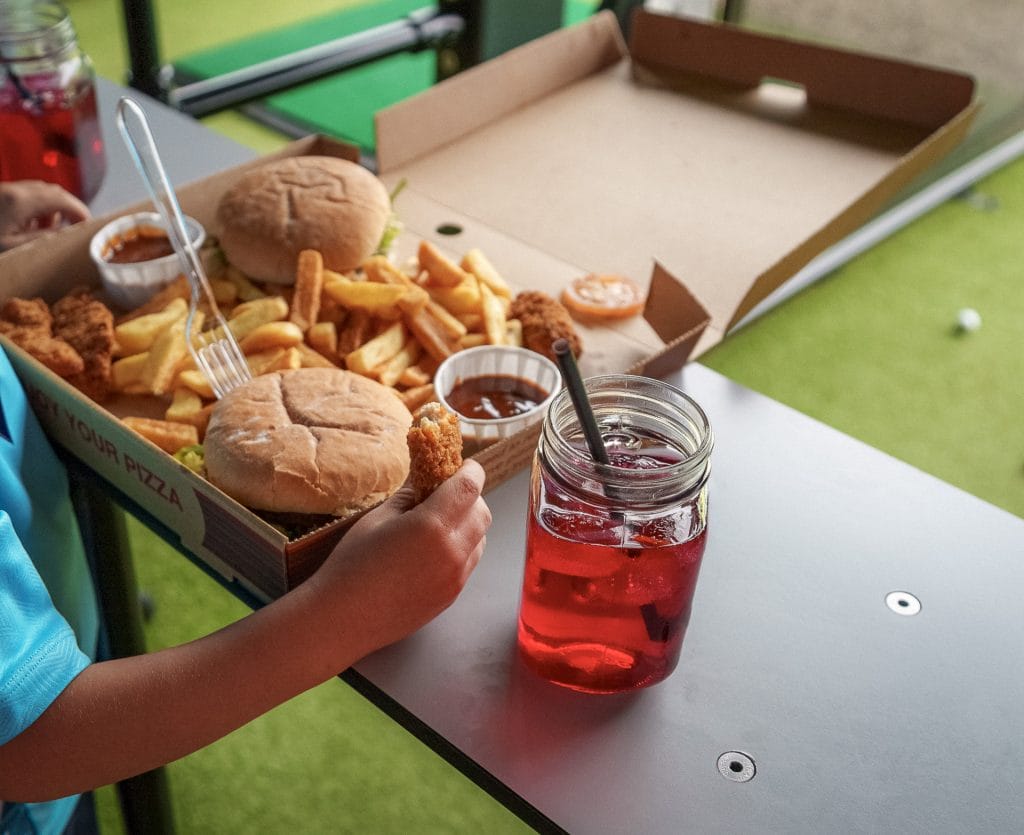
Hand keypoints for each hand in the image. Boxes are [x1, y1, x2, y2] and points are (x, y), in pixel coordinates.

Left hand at [0, 180, 89, 249]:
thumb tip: (65, 235)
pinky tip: (36, 223)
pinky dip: (40, 207)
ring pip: (43, 192)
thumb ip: (42, 239)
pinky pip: (29, 194)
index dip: (80, 210)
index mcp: (19, 202)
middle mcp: (15, 190)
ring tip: (54, 228)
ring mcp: (8, 189)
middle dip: (71, 208)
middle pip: (54, 192)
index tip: (89, 224)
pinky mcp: (3, 193)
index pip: (61, 199)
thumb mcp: (13, 246)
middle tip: (78, 226)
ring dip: (55, 208)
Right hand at [309, 459, 491, 659]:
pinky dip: (462, 548)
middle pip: (482, 513)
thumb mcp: (377, 519)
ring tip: (439, 524)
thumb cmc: (353, 564)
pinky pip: (469, 562)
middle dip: (471, 497)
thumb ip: (409, 495)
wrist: (344, 619)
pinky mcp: (452, 596)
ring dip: (468, 524)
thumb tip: (424, 477)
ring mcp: (456, 578)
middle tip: (447, 493)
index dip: (471, 471)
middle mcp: (452, 551)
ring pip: (480, 539)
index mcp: (432, 525)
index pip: (470, 488)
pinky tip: (433, 550)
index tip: (464, 466)